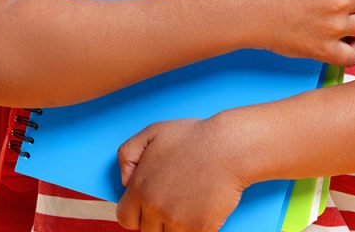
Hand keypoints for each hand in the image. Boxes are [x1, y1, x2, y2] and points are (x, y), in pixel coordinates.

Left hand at [115, 118, 248, 231]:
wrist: (229, 147)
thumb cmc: (194, 137)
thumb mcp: (152, 132)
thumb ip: (127, 154)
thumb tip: (124, 181)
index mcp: (141, 188)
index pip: (126, 218)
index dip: (137, 213)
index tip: (148, 209)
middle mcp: (156, 208)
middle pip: (148, 230)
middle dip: (158, 219)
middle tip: (175, 201)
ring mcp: (178, 221)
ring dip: (177, 225)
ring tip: (189, 203)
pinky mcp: (201, 228)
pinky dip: (197, 227)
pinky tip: (203, 208)